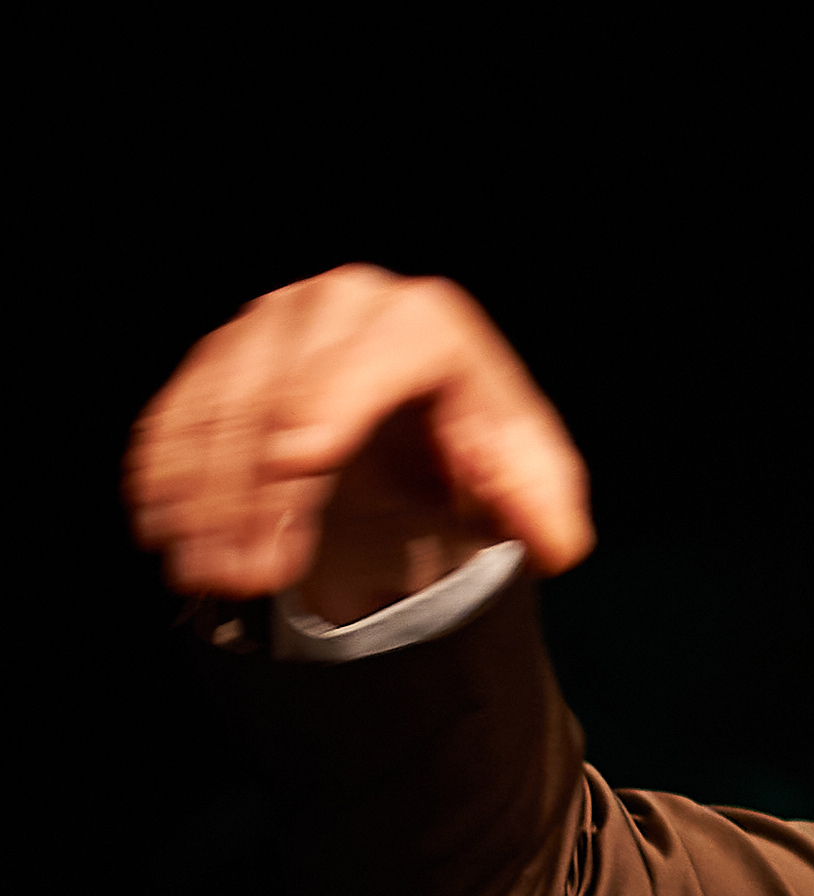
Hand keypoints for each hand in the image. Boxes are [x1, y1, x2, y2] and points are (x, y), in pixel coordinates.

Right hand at [127, 265, 592, 620]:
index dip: (332, 404)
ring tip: (204, 571)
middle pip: (283, 390)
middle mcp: (342, 307)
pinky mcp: (226, 355)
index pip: (374, 357)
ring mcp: (274, 325)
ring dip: (203, 494)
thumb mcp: (526, 481)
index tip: (295, 462)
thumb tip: (553, 542)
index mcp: (426, 325)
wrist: (426, 432)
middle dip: (258, 488)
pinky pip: (182, 407)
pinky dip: (168, 470)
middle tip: (248, 572)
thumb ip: (540, 508)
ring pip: (221, 405)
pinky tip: (162, 527)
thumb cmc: (480, 451)